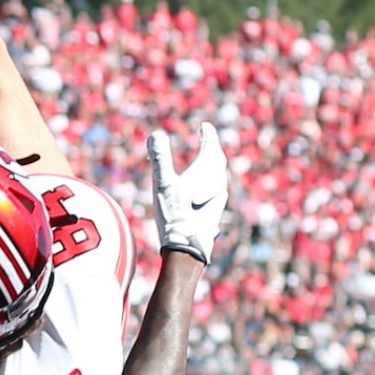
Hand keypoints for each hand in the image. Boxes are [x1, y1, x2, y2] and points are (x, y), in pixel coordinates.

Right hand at [148, 122, 229, 264]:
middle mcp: (217, 185)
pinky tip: (207, 191)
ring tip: (207, 161)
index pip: (211, 147)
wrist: (186, 249)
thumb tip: (155, 135)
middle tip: (206, 138)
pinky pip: (217, 190)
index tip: (204, 126)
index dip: (208, 134)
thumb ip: (159, 158)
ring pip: (219, 177)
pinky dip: (211, 182)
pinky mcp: (214, 213)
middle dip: (211, 148)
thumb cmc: (175, 215)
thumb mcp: (162, 184)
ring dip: (213, 165)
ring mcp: (218, 201)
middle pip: (218, 161)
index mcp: (206, 173)